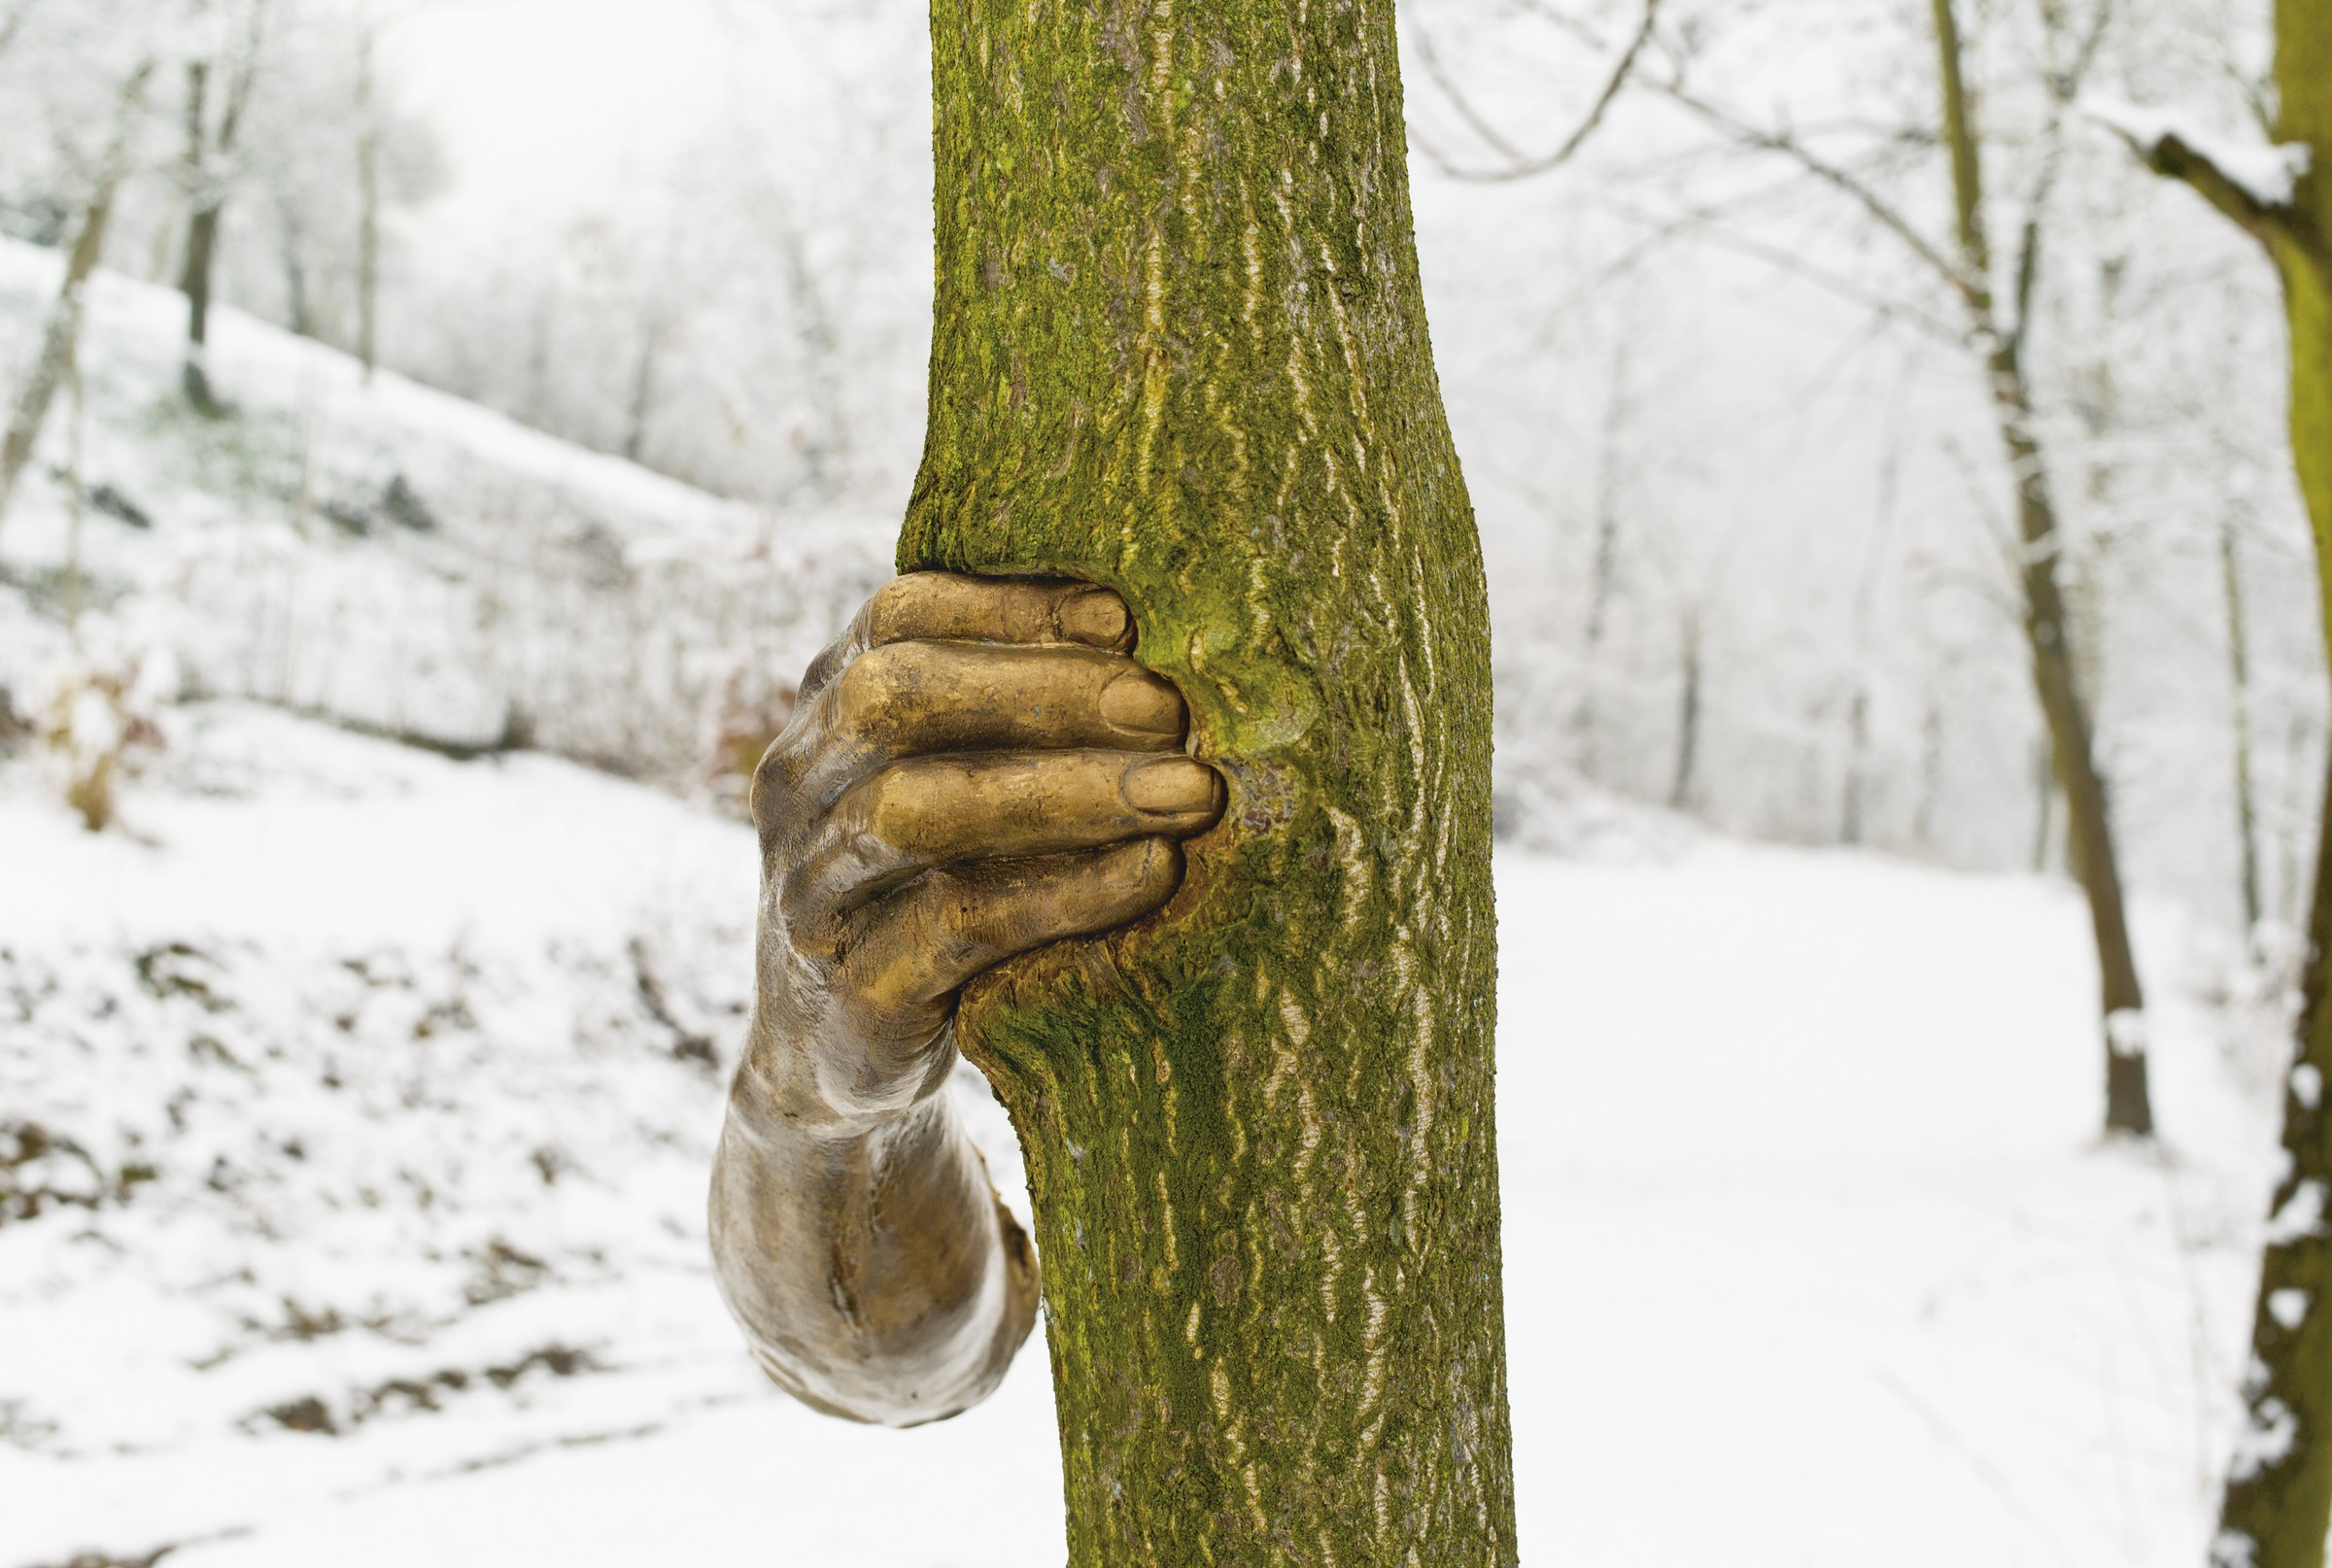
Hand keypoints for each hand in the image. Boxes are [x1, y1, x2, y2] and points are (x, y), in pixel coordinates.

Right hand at [742, 572, 1223, 1126]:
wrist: (839, 1044)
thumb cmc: (933, 877)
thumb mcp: (954, 777)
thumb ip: (1013, 711)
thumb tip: (1159, 642)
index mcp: (828, 704)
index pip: (899, 616)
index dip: (1010, 605)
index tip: (1124, 618)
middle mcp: (801, 782)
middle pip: (896, 698)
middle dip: (1044, 692)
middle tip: (1167, 709)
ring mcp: (813, 886)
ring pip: (918, 810)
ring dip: (1066, 791)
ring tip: (1186, 791)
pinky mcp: (854, 986)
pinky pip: (957, 924)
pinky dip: (1064, 893)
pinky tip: (1151, 871)